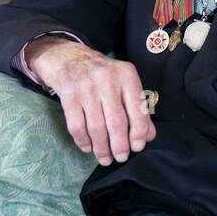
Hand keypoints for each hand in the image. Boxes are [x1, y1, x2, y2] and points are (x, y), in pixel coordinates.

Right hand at [26, 37, 155, 165]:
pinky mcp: (69, 96)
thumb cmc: (102, 74)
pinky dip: (83, 141)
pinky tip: (88, 148)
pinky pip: (77, 126)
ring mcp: (86, 87)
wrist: (68, 57)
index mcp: (126, 75)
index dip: (138, 132)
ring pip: (96, 127)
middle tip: (121, 157)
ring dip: (101, 148)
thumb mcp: (123, 83)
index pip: (137, 109)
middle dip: (120, 145)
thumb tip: (148, 136)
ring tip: (105, 158)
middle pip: (116, 122)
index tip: (137, 147)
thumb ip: (138, 108)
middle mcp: (107, 79)